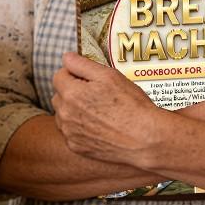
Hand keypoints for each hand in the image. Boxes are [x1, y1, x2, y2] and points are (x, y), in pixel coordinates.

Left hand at [52, 51, 158, 166]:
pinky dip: (78, 127)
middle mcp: (65, 114)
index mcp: (71, 93)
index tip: (89, 79)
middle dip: (72, 91)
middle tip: (95, 94)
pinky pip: (70, 132)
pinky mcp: (76, 147)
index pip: (59, 75)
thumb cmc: (131, 106)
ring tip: (98, 111)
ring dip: (73, 110)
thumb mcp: (109, 76)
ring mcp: (70, 133)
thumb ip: (82, 64)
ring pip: (63, 114)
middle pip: (59, 95)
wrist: (145, 140)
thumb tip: (66, 57)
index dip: (74, 73)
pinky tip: (97, 126)